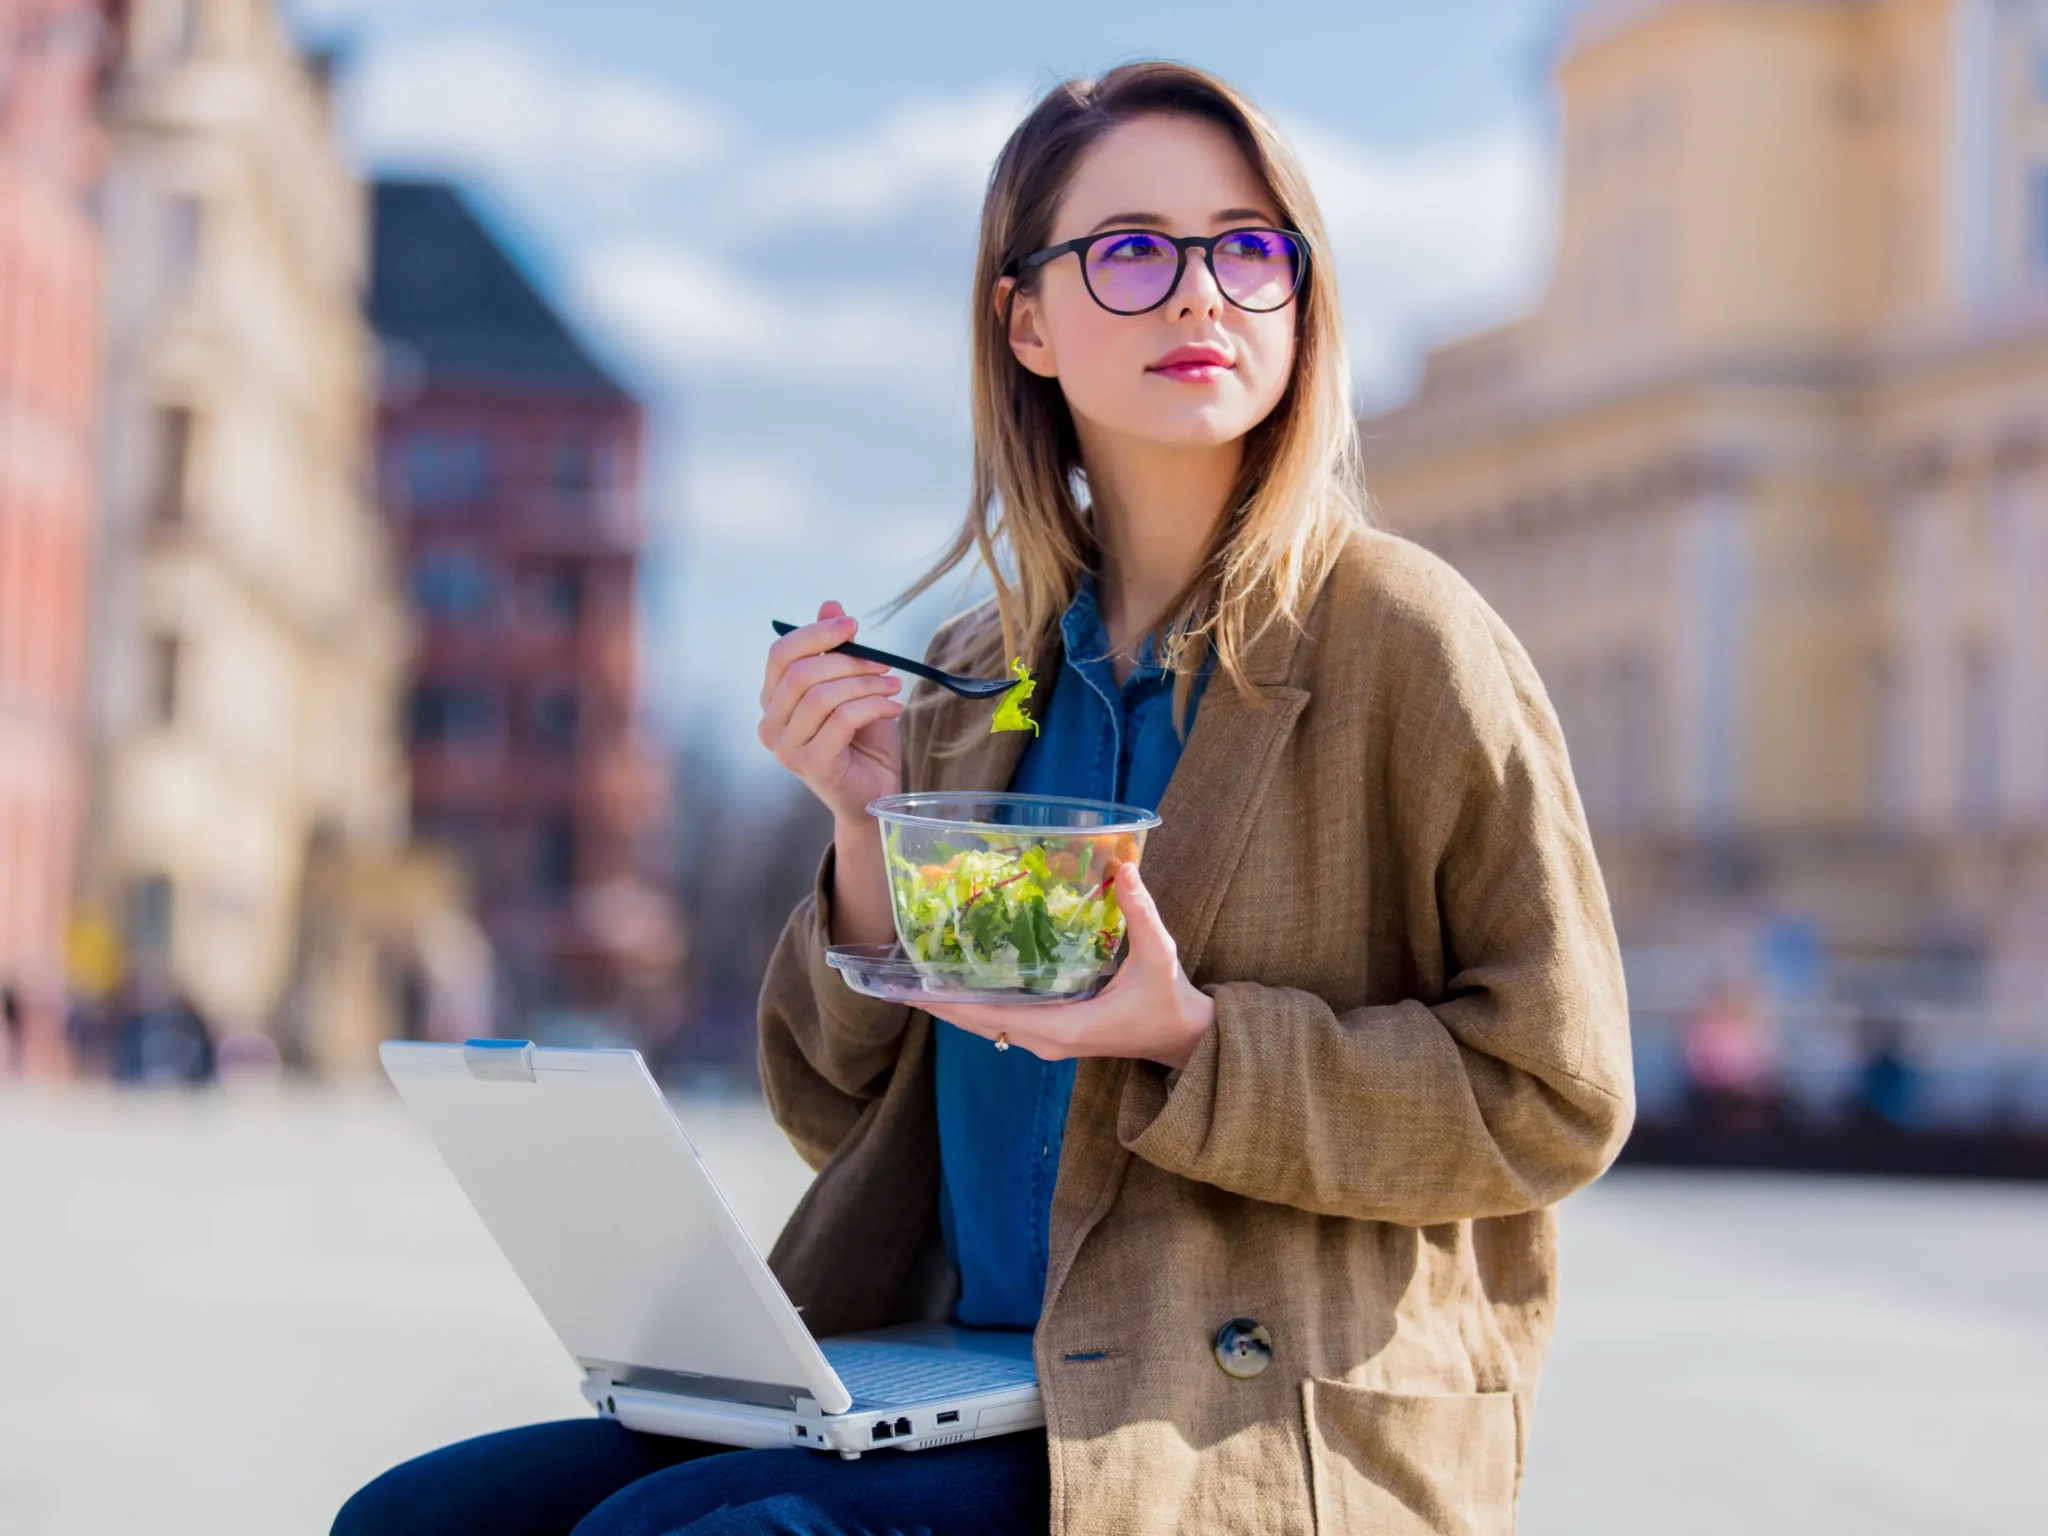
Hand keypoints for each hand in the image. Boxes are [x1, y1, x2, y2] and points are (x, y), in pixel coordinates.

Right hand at [758, 600, 903, 826]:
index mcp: (773, 701)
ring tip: (892, 689)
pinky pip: (841, 720)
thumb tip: (830, 604)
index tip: (853, 624)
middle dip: (850, 661)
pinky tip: (893, 709)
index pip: (781, 654)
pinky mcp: (811, 764)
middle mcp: (770, 725)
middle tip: (884, 665)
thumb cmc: (861, 742)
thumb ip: (836, 651)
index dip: (816, 633)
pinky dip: (873, 707)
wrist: (873, 794)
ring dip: (866, 685)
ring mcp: (786, 748)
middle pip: (801, 673)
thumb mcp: (851, 687)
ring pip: (822, 696)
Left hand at [936, 862, 1215, 1071]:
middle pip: (981, 1023)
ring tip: (919, 981)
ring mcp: (1049, 1041)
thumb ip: (1140, 912)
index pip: (997, 1016)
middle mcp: (1048, 1040)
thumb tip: (1124, 868)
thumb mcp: (1159, 955)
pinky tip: (962, 984)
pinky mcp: (1054, 1036)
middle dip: (941, 1005)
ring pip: (990, 1026)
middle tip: (900, 982)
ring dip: (956, 1006)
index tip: (917, 992)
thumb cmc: (1169, 1001)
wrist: (1184, 1038)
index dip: (954, 1005)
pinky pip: (1005, 1022)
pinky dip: (979, 1006)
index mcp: (1065, 1027)